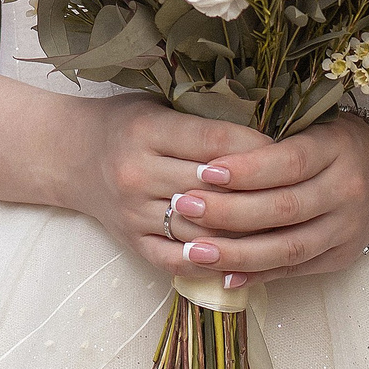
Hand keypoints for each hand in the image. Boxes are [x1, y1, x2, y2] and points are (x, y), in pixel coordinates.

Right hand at [61, 97, 273, 284]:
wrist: (70, 155)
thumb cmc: (124, 124)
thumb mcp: (157, 106)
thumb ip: (203, 120)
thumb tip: (268, 135)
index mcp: (146, 130)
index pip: (215, 141)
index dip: (258, 149)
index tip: (291, 151)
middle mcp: (136, 173)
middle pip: (212, 190)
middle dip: (261, 194)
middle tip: (299, 195)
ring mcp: (132, 212)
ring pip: (201, 229)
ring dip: (244, 233)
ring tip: (282, 229)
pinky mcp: (132, 242)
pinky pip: (177, 260)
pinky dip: (212, 262)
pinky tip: (242, 259)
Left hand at [165, 113, 368, 285]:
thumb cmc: (330, 141)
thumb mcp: (308, 126)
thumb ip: (268, 142)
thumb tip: (207, 160)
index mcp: (335, 149)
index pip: (288, 163)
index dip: (246, 169)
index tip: (204, 171)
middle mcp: (346, 190)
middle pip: (284, 208)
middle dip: (229, 211)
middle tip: (183, 206)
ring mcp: (347, 228)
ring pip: (289, 247)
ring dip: (237, 253)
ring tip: (195, 251)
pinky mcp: (341, 256)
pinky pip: (295, 269)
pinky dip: (258, 275)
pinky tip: (223, 275)